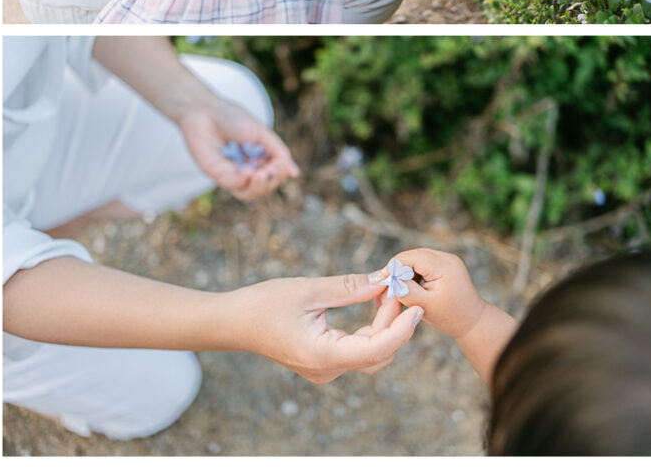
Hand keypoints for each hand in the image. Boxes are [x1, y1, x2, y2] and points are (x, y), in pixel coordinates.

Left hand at [179, 102, 299, 202]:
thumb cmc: (232, 117)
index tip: (278, 163)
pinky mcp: (218, 175)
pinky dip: (243, 181)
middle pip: (264, 187)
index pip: (275, 174)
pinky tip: (246, 172)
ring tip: (259, 176)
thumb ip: (278, 152)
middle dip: (270, 182)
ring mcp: (232, 173)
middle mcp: (247, 167)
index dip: (279, 173)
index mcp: (260, 156)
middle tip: (269, 172)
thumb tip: (295, 173)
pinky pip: (233, 185)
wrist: (204, 111)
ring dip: (258, 188)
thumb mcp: (261, 132)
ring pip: (249, 193)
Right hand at [226, 271, 422, 382]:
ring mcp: (324, 369)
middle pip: (378, 352)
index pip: (377, 348)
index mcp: (324, 355)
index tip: (417, 307)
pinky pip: (356, 350)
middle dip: (393, 320)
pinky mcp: (321, 361)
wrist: (233, 322)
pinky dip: (369, 329)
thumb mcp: (309, 289)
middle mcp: (327, 369)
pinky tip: (371, 303)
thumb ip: (349, 287)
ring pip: (369, 352)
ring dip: (383, 325)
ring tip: (385, 290)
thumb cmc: (265, 304)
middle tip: (396, 285)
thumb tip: (382, 281)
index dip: (402, 329)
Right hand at [371, 248, 485, 338]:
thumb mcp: (424, 306)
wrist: (472, 323)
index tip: (382, 279)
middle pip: (413, 255)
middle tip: (387, 284)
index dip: (394, 266)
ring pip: (417, 258)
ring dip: (406, 271)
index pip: (412, 257)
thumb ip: (406, 290)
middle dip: (399, 268)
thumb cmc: (450, 317)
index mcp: (444, 266)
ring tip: (399, 288)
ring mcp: (447, 260)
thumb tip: (389, 278)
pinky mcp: (445, 265)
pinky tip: (410, 286)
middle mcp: (447, 258)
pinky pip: (424, 263)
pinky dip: (414, 273)